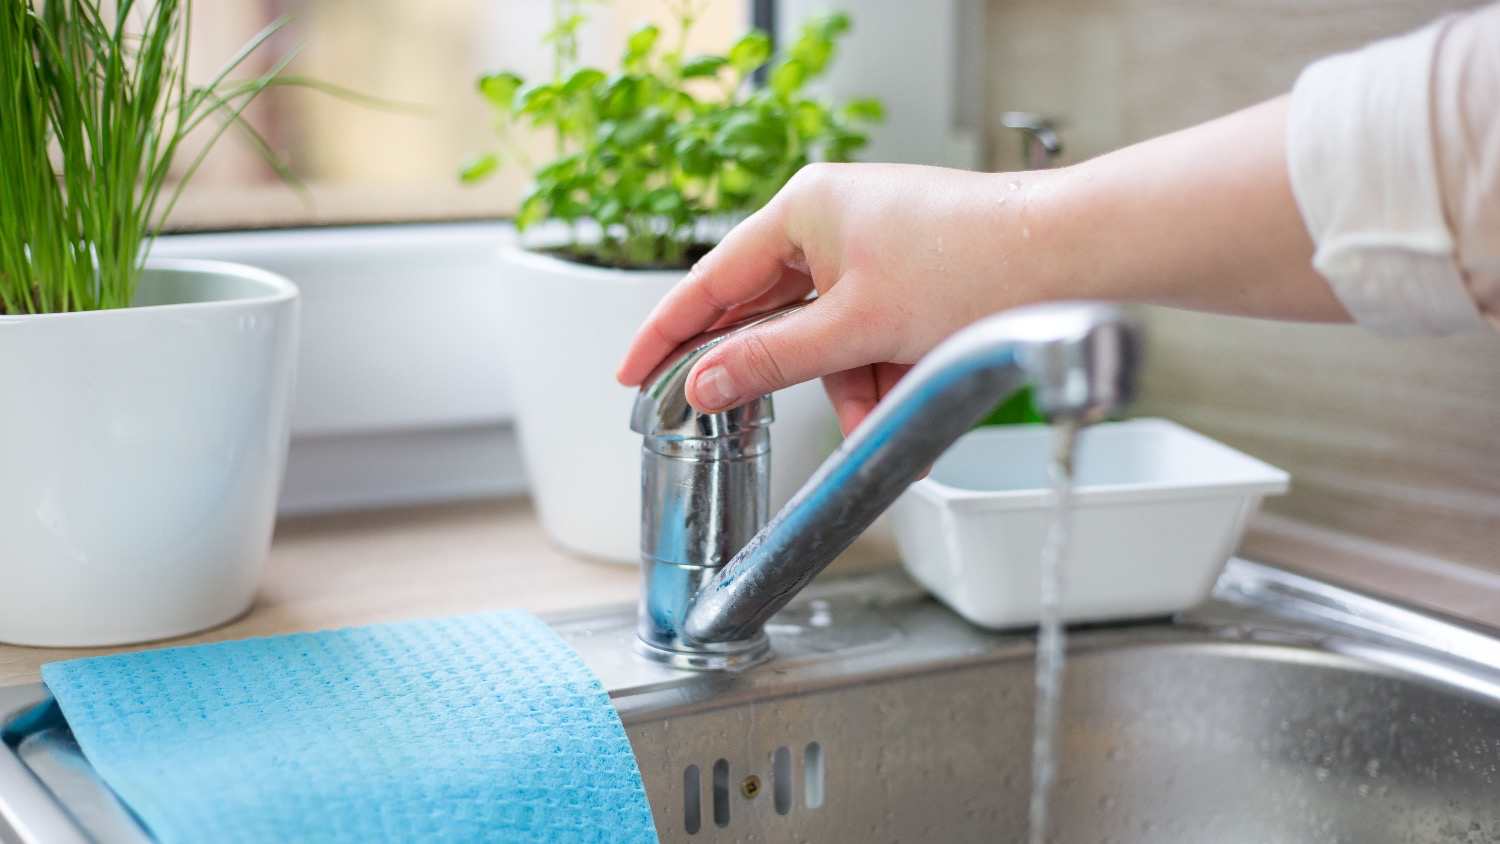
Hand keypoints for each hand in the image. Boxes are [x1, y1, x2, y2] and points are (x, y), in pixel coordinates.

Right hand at [615, 162, 1055, 433]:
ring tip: (879, 410)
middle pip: (774, 314)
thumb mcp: (855, 327)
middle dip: (788, 374)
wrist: (1070, 259)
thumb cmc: (972, 265)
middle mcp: (831, 222)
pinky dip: (881, 372)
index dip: (667, 332)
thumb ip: (770, 360)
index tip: (632, 372)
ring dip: (848, 383)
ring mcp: (872, 248)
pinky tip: (901, 395)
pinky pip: (869, 336)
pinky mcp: (907, 276)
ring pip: (829, 336)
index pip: (712, 279)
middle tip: (741, 413)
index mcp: (803, 210)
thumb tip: (702, 382)